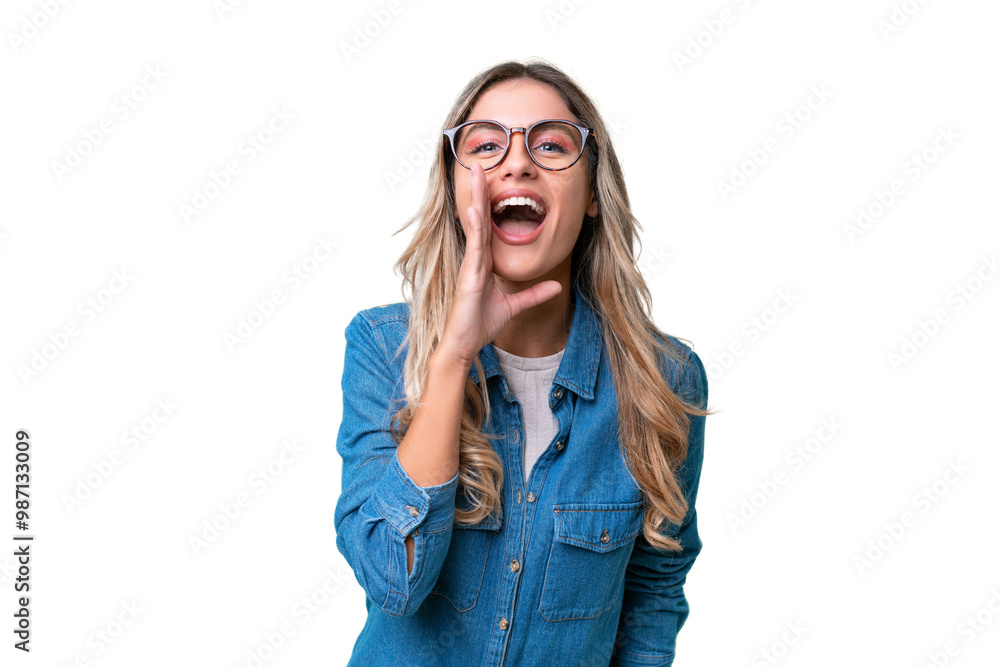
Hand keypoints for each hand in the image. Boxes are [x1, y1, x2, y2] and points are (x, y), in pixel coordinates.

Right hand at [439, 163, 562, 366]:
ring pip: (475, 225)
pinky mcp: (469, 275)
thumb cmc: (480, 324)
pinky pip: (474, 246)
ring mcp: (471, 265)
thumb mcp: (514, 306)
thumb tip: (556, 287)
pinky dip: (476, 227)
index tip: (491, 181)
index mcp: (485, 262)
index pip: (488, 226)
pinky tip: (475, 210)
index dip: (489, 203)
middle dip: (480, 191)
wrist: (464, 344)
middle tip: (480, 164)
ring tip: (477, 175)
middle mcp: (476, 259)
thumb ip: (533, 294)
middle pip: (479, 218)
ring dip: (477, 199)